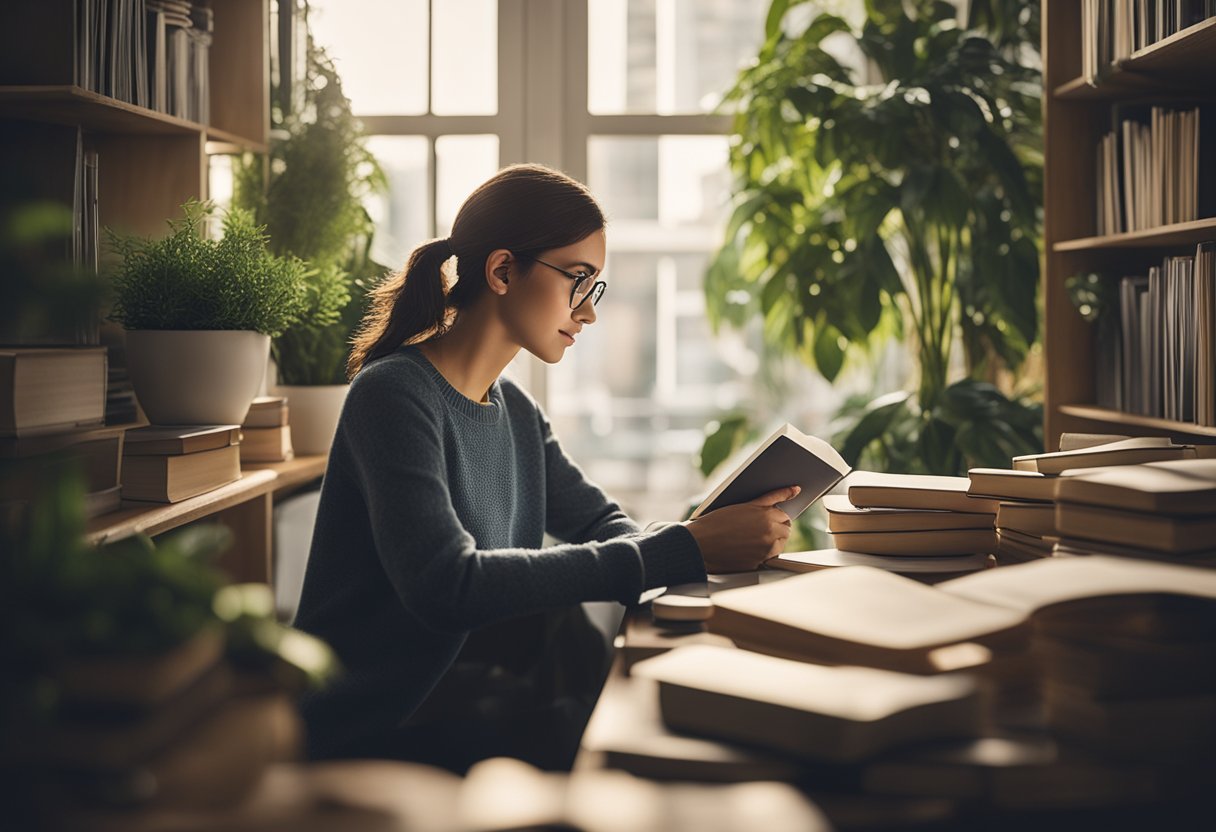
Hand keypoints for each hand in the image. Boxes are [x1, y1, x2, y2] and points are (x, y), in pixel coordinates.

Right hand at [682, 486, 799, 573]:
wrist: (699, 544)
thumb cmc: (715, 523)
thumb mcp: (742, 505)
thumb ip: (768, 500)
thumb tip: (795, 490)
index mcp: (765, 514)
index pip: (783, 513)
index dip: (778, 514)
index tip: (786, 504)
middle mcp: (769, 531)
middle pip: (786, 528)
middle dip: (778, 527)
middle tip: (763, 528)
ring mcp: (766, 548)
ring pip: (781, 543)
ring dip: (774, 540)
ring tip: (756, 539)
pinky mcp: (760, 562)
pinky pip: (771, 556)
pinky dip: (765, 553)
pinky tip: (750, 549)